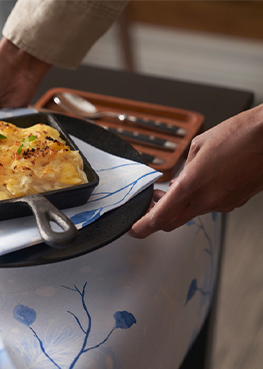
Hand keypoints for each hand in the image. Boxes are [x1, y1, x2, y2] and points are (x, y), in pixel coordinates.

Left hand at [130, 104, 262, 237]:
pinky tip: (199, 183)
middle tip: (147, 209)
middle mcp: (208, 200)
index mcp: (192, 186)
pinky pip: (210, 205)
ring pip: (192, 213)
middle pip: (172, 222)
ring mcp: (224, 204)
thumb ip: (183, 169)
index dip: (143, 227)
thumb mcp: (198, 147)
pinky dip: (198, 199)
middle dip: (156, 219)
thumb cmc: (240, 135)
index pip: (160, 218)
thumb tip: (178, 182)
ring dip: (178, 206)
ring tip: (170, 189)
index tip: (133, 230)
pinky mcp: (236, 202)